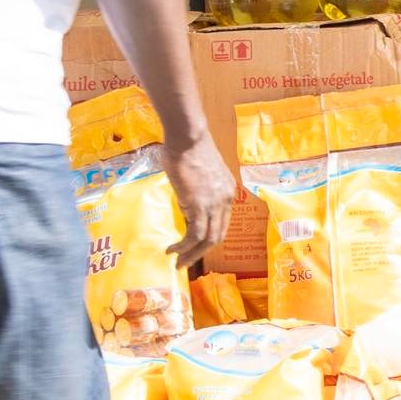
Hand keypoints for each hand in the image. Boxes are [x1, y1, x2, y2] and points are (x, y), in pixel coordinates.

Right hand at [161, 132, 234, 267]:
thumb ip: (196, 190)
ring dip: (192, 254)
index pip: (222, 223)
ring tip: (177, 261)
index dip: (208, 238)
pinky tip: (173, 250)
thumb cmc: (187, 149)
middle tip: (185, 262)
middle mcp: (226, 200)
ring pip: (208, 239)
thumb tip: (185, 202)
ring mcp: (215, 203)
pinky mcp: (200, 204)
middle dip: (201, 252)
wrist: (188, 137)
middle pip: (218, 235)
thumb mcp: (198, 174)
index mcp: (227, 192)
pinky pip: (195, 234)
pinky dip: (184, 246)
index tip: (193, 247)